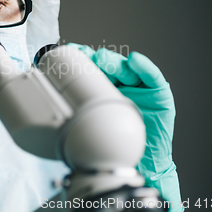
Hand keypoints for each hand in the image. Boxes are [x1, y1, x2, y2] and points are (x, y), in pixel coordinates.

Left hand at [67, 43, 182, 211]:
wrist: (142, 161)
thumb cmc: (118, 142)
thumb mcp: (94, 124)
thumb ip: (80, 111)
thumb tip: (53, 100)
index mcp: (105, 88)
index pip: (95, 68)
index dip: (84, 58)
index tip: (71, 51)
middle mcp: (122, 84)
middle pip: (110, 66)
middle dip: (98, 59)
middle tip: (89, 58)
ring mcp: (140, 87)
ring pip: (127, 68)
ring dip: (115, 62)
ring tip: (104, 60)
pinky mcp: (158, 93)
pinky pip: (152, 77)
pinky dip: (144, 67)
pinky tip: (134, 61)